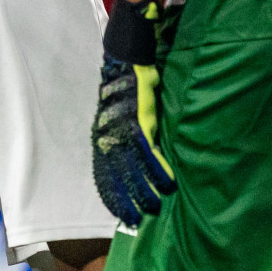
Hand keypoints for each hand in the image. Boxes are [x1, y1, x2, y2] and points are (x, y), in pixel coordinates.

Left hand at [92, 0, 174, 226]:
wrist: (127, 51)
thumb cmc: (124, 79)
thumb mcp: (118, 108)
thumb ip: (123, 130)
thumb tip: (132, 150)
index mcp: (105, 131)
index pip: (106, 170)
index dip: (113, 192)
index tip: (120, 213)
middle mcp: (111, 132)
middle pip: (118, 175)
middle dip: (128, 198)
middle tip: (139, 220)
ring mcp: (126, 126)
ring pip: (133, 168)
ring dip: (145, 190)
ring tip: (156, 208)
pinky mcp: (141, 118)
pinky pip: (149, 151)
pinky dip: (158, 169)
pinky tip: (167, 185)